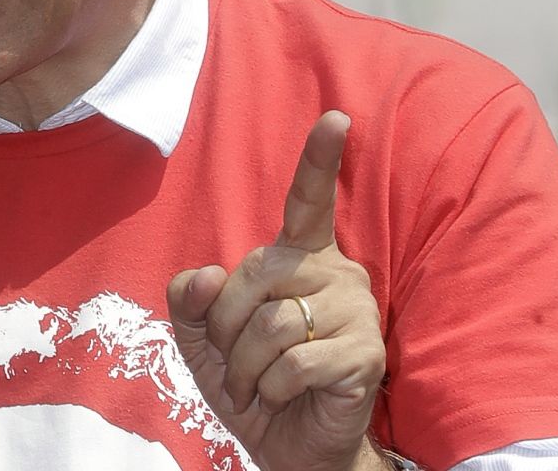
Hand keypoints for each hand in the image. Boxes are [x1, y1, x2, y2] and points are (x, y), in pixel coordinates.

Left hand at [167, 111, 385, 470]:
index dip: (321, 159)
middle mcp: (334, 272)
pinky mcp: (364, 354)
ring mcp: (356, 311)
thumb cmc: (253, 380)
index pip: (309, 200)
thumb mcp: (204, 339)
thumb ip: (193, 301)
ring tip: (256, 384)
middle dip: (226, 325)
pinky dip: (271, 387)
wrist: (288, 446)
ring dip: (247, 366)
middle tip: (233, 360)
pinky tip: (282, 396)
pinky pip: (295, 361)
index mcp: (300, 256)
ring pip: (274, 321)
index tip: (338, 118)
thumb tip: (204, 275)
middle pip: (257, 272)